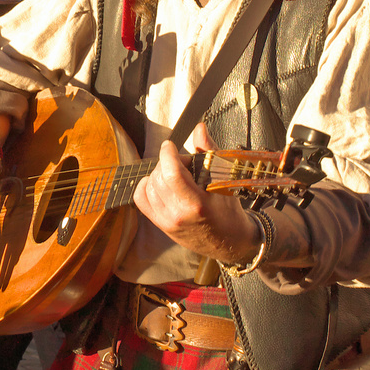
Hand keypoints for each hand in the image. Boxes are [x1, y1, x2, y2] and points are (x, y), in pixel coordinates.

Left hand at [132, 123, 259, 263]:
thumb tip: (199, 128)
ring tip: (174, 174)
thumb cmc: (229, 211)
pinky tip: (159, 183)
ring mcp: (166, 221)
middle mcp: (178, 214)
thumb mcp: (224, 181)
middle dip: (167, 163)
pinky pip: (140, 199)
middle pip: (158, 177)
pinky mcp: (160, 225)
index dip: (167, 154)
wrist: (229, 242)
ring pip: (148, 186)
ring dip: (157, 174)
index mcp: (196, 204)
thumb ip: (208, 152)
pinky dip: (145, 186)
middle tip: (181, 163)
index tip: (169, 146)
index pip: (171, 174)